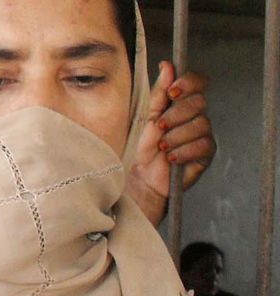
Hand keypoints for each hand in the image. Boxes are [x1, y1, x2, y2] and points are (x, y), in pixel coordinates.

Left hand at [130, 61, 215, 224]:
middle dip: (175, 115)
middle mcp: (197, 116)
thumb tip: (167, 65)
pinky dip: (183, 151)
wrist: (141, 177)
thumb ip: (159, 92)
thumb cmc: (143, 147)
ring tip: (163, 147)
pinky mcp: (207, 153)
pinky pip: (203, 145)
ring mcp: (204, 134)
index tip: (173, 92)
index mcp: (182, 103)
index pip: (199, 82)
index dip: (189, 83)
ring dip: (176, 137)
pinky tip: (171, 158)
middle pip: (199, 102)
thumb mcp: (146, 116)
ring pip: (201, 124)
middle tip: (160, 128)